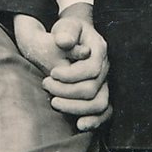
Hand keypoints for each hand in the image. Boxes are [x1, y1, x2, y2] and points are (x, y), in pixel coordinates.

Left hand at [15, 9, 112, 131]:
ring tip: (53, 102)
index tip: (52, 73)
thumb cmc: (67, 32)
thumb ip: (65, 33)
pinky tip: (79, 125)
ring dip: (75, 107)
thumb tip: (64, 42)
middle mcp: (105, 68)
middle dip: (66, 91)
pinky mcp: (100, 94)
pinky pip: (104, 113)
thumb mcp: (66, 26)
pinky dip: (94, 121)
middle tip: (46, 85)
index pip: (90, 70)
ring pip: (99, 104)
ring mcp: (105, 82)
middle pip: (92, 89)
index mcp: (100, 50)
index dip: (70, 75)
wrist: (73, 38)